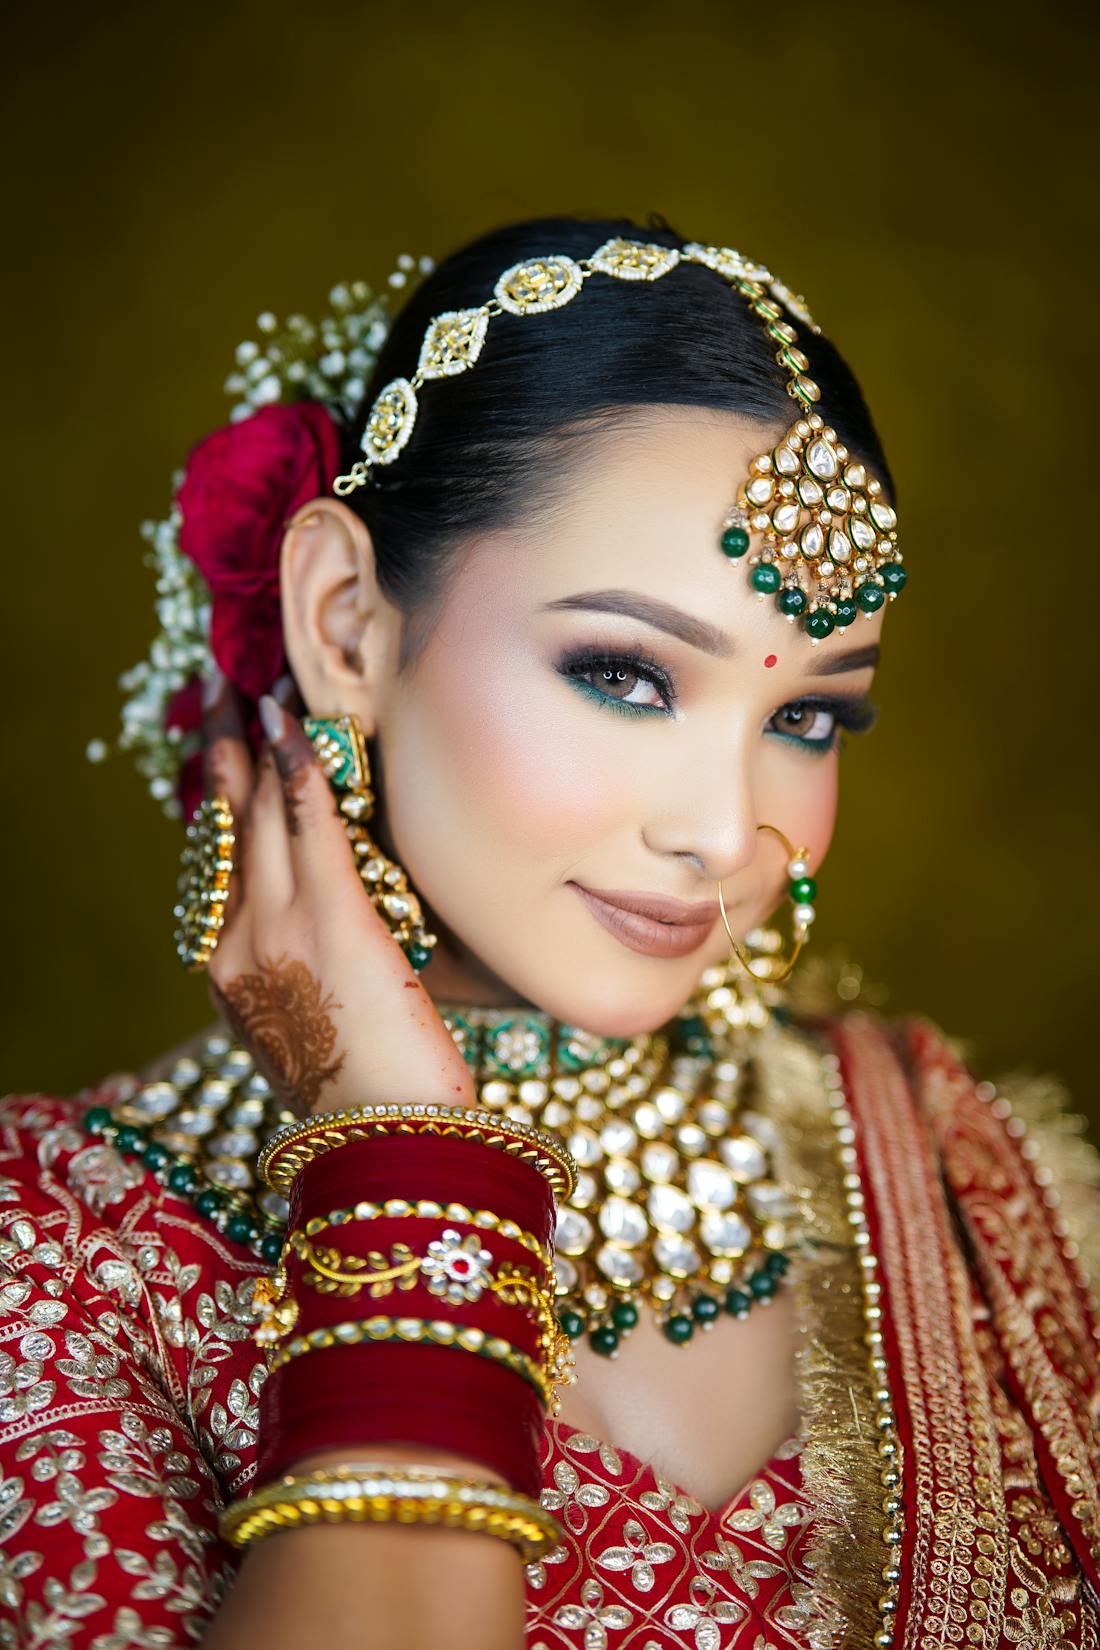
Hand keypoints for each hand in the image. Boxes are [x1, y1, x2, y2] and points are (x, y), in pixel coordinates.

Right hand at [201, 672, 474, 1115]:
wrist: (390, 1143)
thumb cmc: (371, 1098)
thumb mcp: (318, 1032)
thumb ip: (309, 976)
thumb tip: (336, 934)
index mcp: (230, 976)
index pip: (218, 871)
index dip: (218, 808)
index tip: (223, 761)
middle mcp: (237, 946)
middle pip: (224, 831)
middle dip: (224, 759)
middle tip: (224, 699)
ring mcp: (276, 930)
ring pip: (260, 816)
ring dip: (261, 748)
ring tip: (263, 694)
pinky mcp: (331, 918)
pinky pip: (308, 825)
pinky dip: (301, 771)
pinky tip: (299, 730)